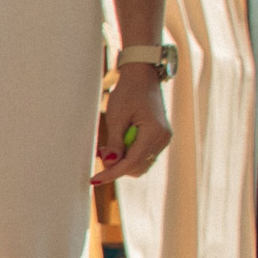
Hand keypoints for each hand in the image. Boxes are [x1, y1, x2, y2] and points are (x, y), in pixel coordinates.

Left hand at [92, 70, 170, 184]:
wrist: (142, 77)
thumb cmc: (128, 92)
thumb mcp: (116, 116)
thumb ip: (114, 142)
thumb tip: (110, 163)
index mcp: (154, 132)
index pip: (131, 163)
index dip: (112, 173)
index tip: (94, 180)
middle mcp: (163, 139)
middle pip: (137, 167)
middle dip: (117, 166)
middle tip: (100, 151)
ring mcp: (163, 139)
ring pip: (140, 164)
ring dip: (122, 161)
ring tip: (107, 146)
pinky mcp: (159, 138)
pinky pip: (143, 155)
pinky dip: (129, 154)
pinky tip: (117, 144)